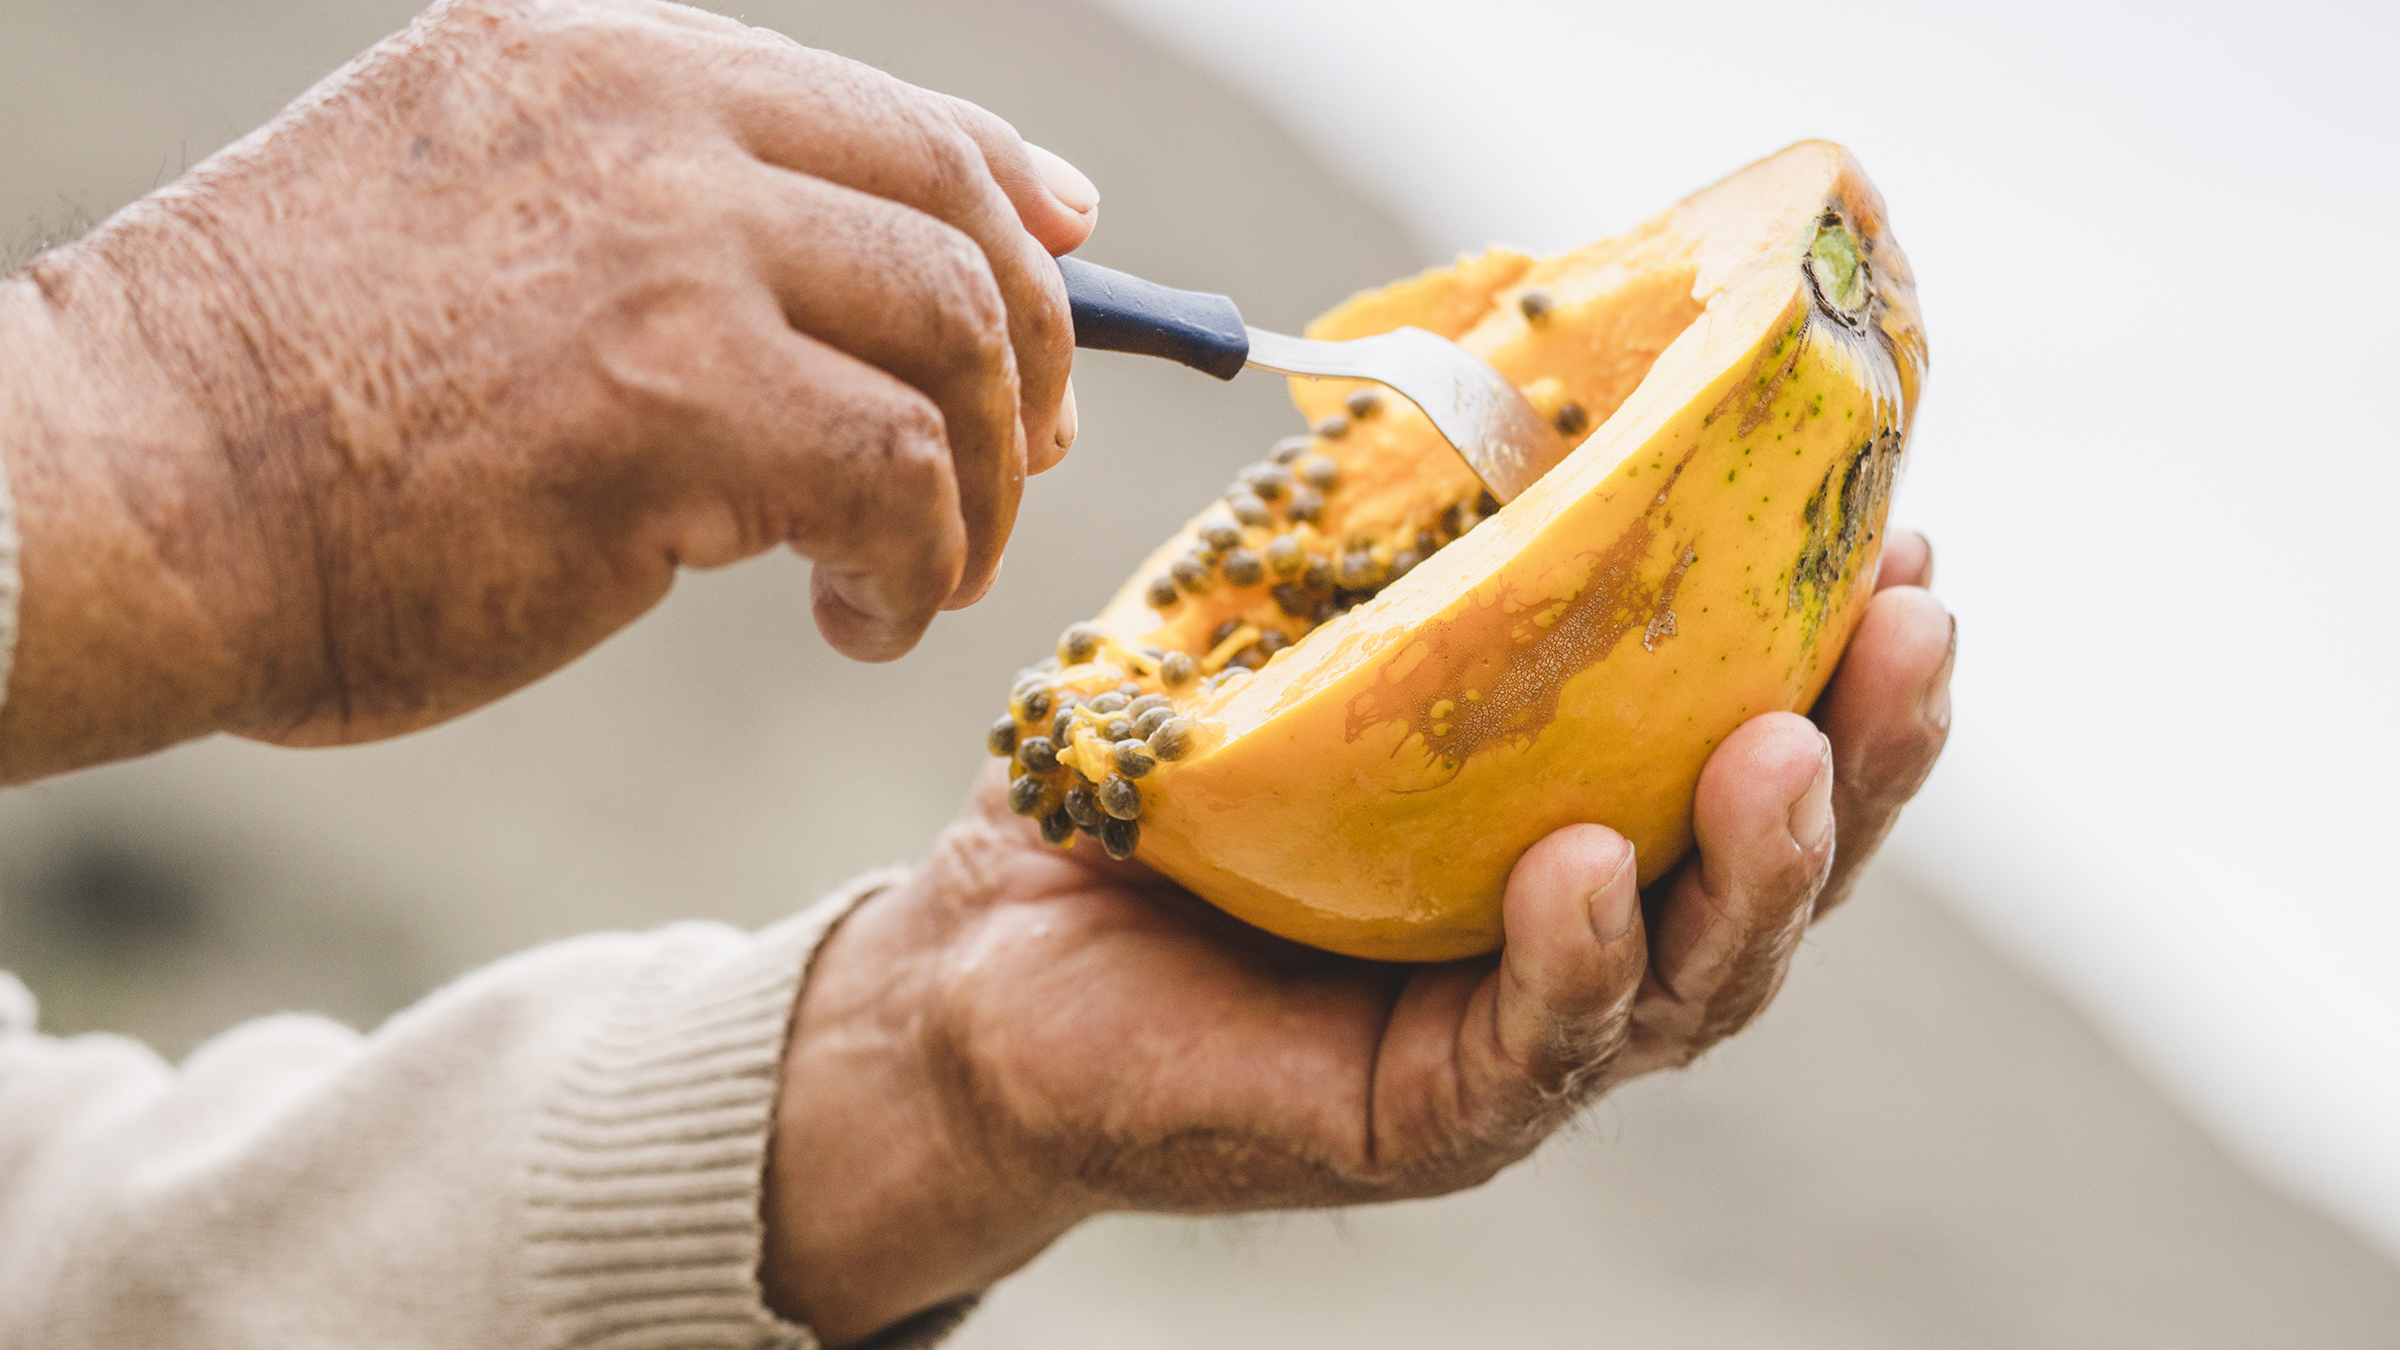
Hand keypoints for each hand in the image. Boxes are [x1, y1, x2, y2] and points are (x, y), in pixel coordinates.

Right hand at [0, 0, 1096, 779]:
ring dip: (981, 483)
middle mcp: (645, 118)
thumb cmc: (281, 404)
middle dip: (1031, 350)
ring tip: (924, 576)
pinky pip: (905, 474)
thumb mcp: (467, 220)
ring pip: (958, 340)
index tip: (1070, 259)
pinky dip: (919, 564)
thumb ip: (649, 215)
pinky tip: (858, 620)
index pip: (882, 106)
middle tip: (1026, 461)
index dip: (1007, 193)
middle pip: (956, 211)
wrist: (115, 492)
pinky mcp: (674, 397)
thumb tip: (849, 278)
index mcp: (593, 57)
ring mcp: (665, 245)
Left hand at [763, 535, 1954, 1342]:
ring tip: (1787, 746)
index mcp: (1580, 816)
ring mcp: (1515, 1040)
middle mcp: (1578, 933)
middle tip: (1918, 625)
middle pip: (1775, 865)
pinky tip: (1581, 868)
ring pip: (1696, 976)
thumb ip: (1404, 528)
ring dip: (1762, 865)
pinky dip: (1571, 962)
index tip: (1905, 534)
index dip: (1844, 653)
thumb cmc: (1157, 789)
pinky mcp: (1422, 1117)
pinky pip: (1531, 1053)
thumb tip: (1484, 333)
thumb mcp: (1294, 632)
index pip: (1751, 741)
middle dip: (1868, 750)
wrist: (990, 961)